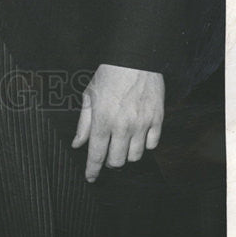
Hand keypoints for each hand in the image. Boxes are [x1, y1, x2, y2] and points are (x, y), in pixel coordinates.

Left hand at [72, 63, 163, 182]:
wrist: (135, 59)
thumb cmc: (109, 74)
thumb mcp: (89, 95)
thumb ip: (83, 123)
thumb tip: (77, 143)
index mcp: (103, 119)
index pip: (96, 154)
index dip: (92, 170)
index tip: (90, 178)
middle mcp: (123, 125)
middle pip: (117, 160)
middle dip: (109, 161)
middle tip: (106, 151)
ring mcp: (142, 124)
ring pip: (135, 156)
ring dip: (126, 154)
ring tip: (122, 142)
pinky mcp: (157, 120)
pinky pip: (152, 145)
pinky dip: (144, 144)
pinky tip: (138, 134)